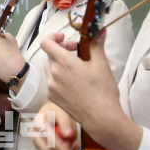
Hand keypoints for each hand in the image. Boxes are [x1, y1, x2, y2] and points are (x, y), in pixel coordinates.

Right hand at [32, 102, 78, 149]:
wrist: (53, 111)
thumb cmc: (58, 111)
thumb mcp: (63, 113)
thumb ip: (65, 124)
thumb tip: (68, 135)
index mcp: (38, 121)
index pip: (47, 136)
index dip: (58, 145)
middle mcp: (34, 132)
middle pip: (46, 149)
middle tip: (74, 146)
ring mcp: (35, 140)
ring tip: (73, 144)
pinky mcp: (39, 146)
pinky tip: (67, 145)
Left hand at [41, 31, 142, 149]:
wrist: (101, 119)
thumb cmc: (103, 92)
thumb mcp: (102, 65)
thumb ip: (97, 45)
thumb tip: (100, 30)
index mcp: (65, 63)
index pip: (46, 42)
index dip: (53, 36)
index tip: (65, 38)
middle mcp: (54, 74)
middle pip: (50, 54)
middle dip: (61, 49)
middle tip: (76, 51)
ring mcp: (51, 87)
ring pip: (50, 67)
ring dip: (59, 62)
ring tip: (76, 67)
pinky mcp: (52, 97)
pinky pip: (51, 81)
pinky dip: (59, 76)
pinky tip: (74, 81)